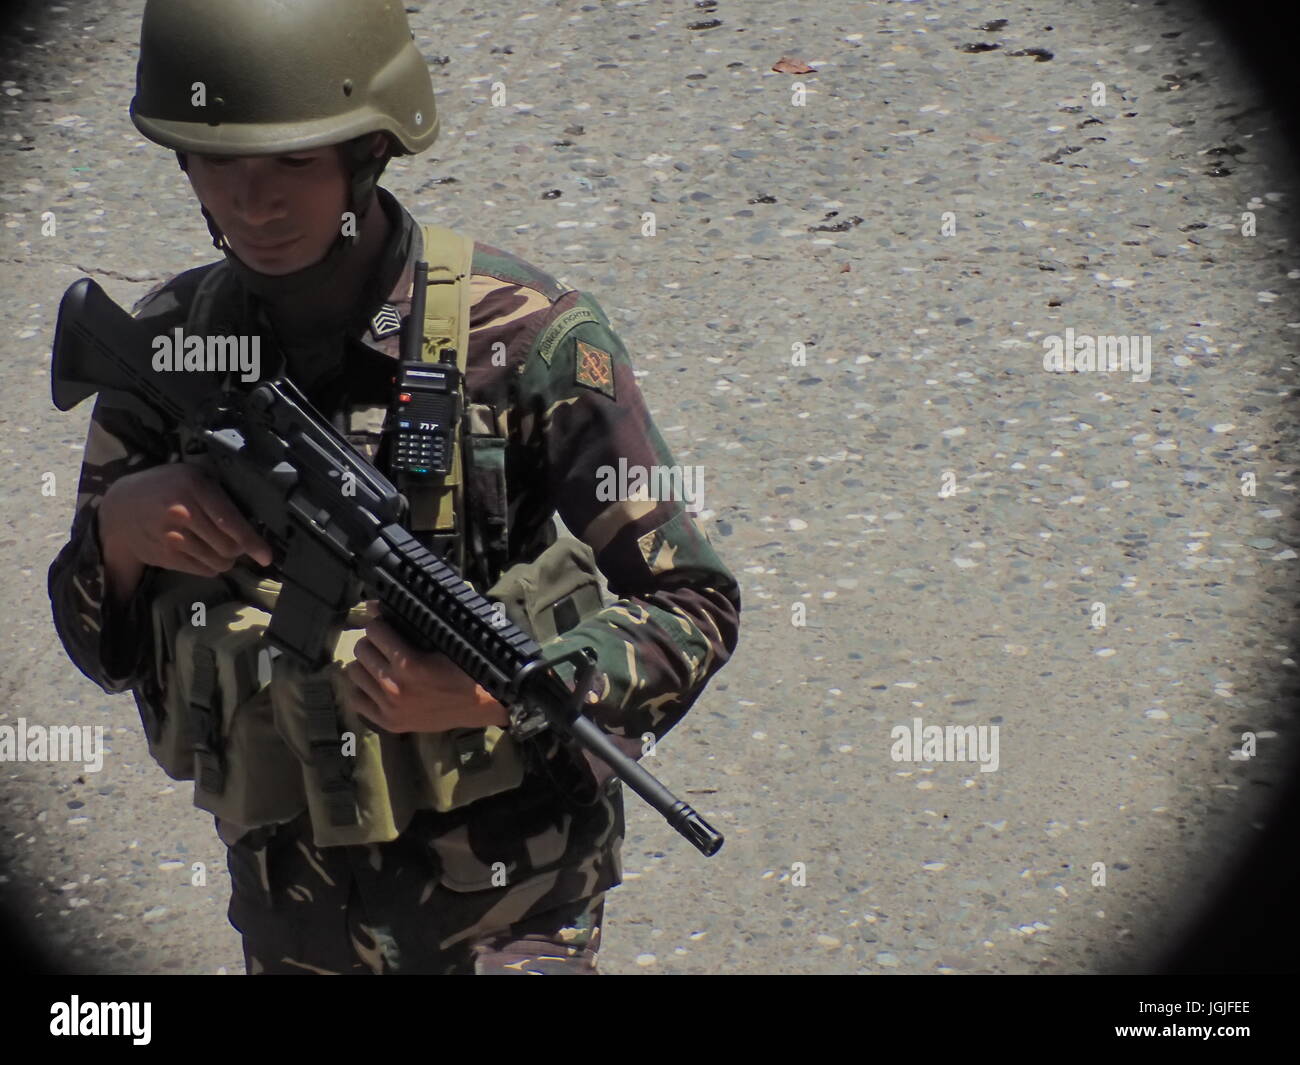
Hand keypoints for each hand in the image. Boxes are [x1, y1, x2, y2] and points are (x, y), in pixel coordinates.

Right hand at [98, 463, 273, 601]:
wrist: (121, 509)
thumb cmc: (166, 488)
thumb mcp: (192, 475)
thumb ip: (219, 492)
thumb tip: (254, 517)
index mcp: (195, 487)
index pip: (231, 521)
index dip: (252, 542)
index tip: (266, 556)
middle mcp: (184, 513)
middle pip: (229, 547)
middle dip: (240, 549)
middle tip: (237, 542)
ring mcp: (173, 537)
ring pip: (219, 562)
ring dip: (226, 559)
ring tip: (219, 546)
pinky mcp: (166, 556)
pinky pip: (204, 570)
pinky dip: (211, 566)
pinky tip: (204, 553)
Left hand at [342, 601, 509, 733]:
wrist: (481, 704)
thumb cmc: (465, 666)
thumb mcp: (441, 639)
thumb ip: (406, 622)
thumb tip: (370, 605)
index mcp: (408, 663)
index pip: (374, 630)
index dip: (381, 624)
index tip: (388, 626)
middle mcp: (393, 686)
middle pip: (361, 650)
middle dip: (372, 642)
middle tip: (386, 644)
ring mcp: (389, 707)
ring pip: (354, 673)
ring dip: (366, 664)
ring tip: (381, 663)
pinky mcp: (388, 722)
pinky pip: (356, 700)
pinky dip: (363, 689)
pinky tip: (377, 684)